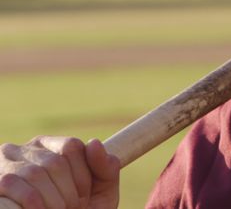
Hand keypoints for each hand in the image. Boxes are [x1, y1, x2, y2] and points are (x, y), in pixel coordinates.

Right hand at [0, 137, 118, 208]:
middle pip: (55, 162)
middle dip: (69, 193)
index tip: (84, 197)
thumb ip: (105, 169)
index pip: (71, 146)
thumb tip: (94, 142)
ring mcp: (4, 165)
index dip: (83, 176)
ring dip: (52, 201)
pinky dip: (34, 204)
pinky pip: (14, 186)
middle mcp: (22, 150)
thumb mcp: (98, 192)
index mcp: (48, 146)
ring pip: (35, 174)